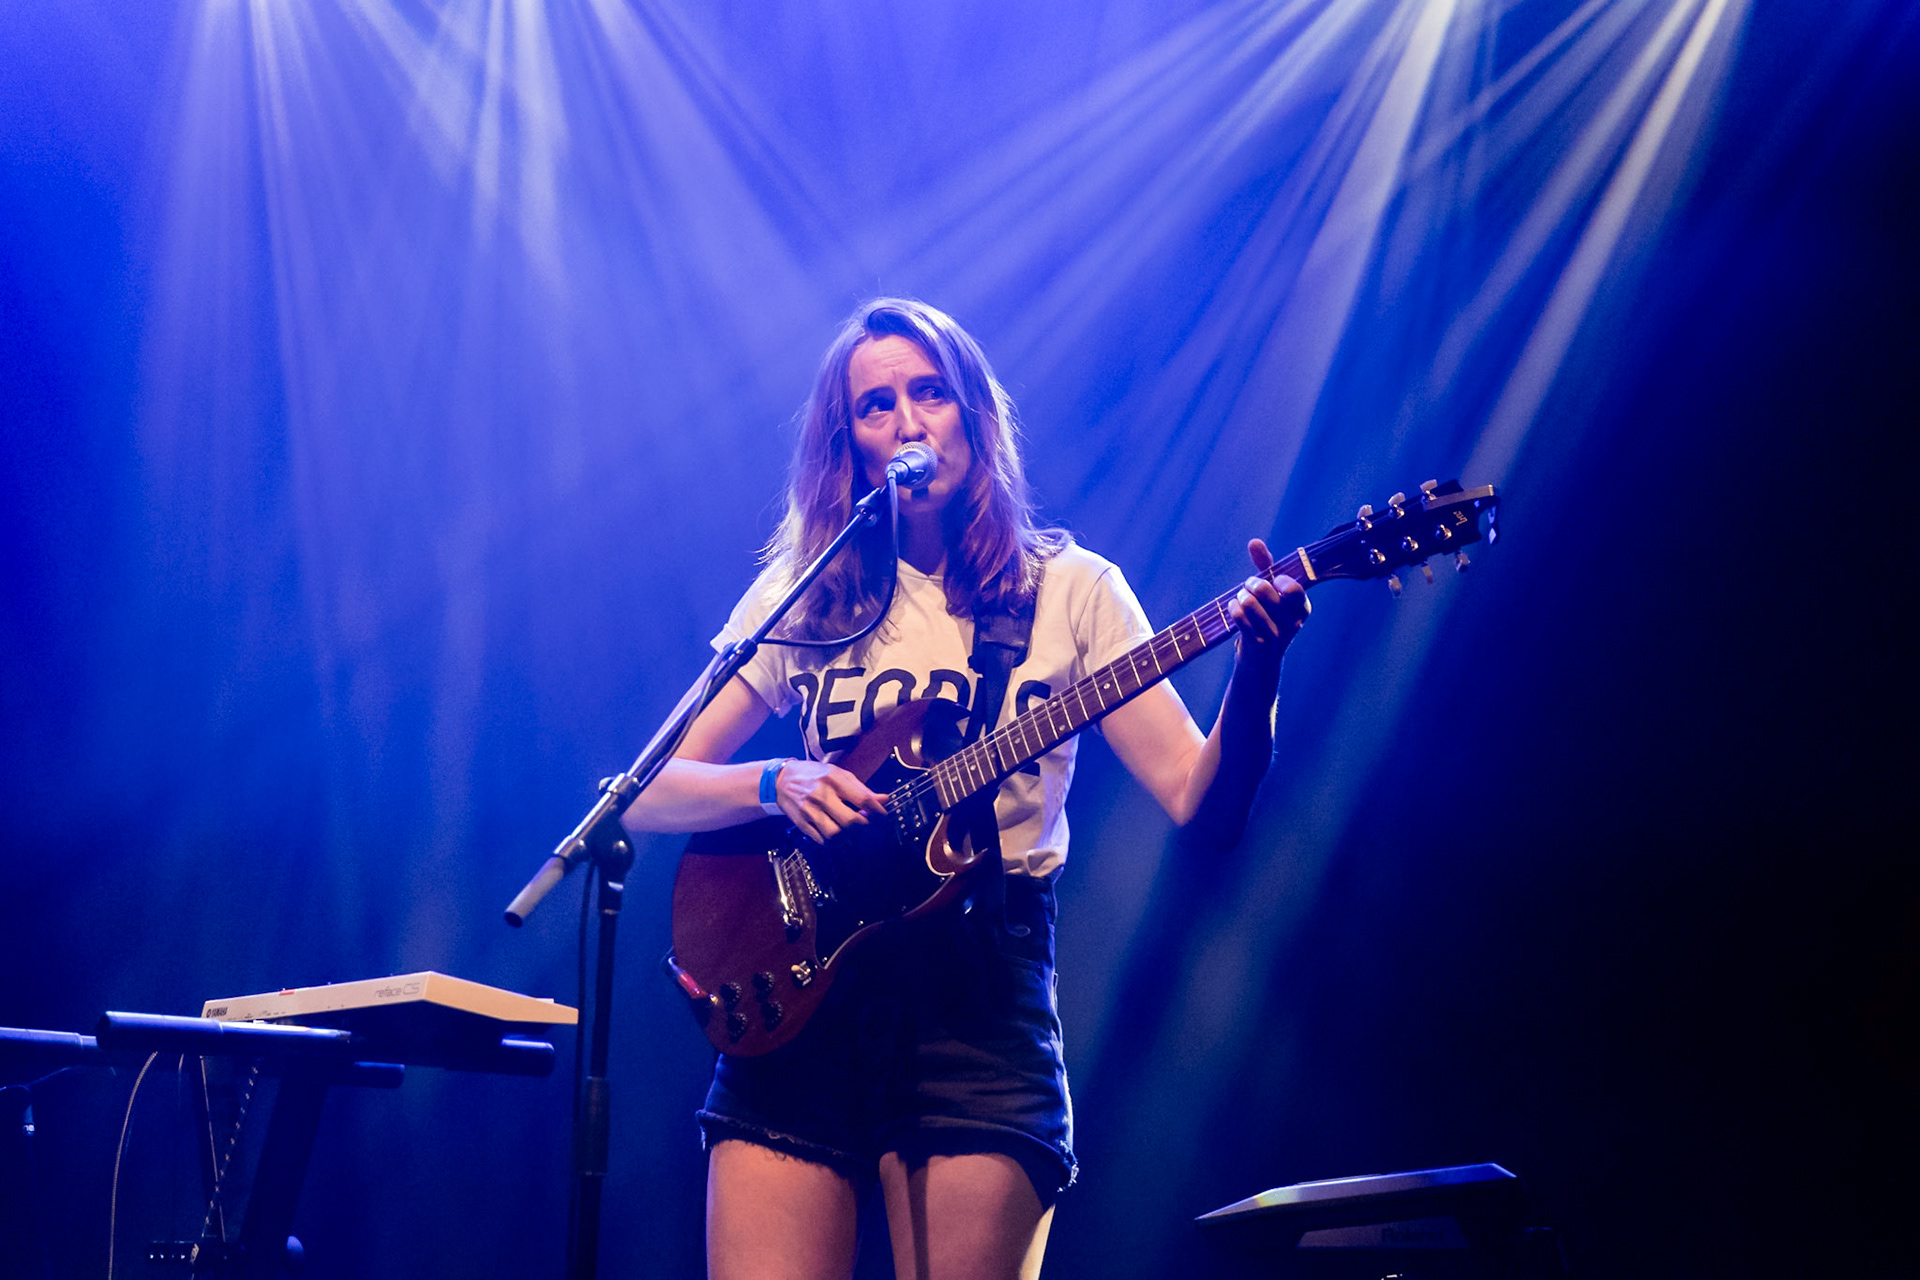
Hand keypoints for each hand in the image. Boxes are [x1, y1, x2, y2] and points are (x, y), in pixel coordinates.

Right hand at [774, 759, 886, 843]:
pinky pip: (822, 840)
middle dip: (865, 827)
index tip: (883, 817)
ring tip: (851, 830)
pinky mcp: (802, 824)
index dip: (878, 812)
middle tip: (868, 825)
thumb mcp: (838, 774)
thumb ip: (861, 789)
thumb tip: (884, 799)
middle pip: (851, 821)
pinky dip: (834, 841)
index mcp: (834, 779)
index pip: (863, 800)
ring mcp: (810, 811)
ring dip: (849, 836)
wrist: (780, 780)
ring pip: (836, 835)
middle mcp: (821, 795)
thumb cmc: (814, 775)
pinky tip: (837, 832)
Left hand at [1229, 538, 1308, 663]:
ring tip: (1241, 599)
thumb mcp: (1271, 592)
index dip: (1277, 580)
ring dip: (1240, 597)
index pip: (1293, 588)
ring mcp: (1276, 636)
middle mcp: (1293, 623)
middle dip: (1251, 583)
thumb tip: (1254, 541)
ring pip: (1250, 602)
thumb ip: (1265, 565)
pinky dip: (1233, 608)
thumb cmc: (1266, 618)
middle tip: (1248, 587)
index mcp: (1302, 608)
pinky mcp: (1258, 645)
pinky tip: (1234, 609)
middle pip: (1264, 589)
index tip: (1272, 582)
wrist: (1260, 660)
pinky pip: (1239, 616)